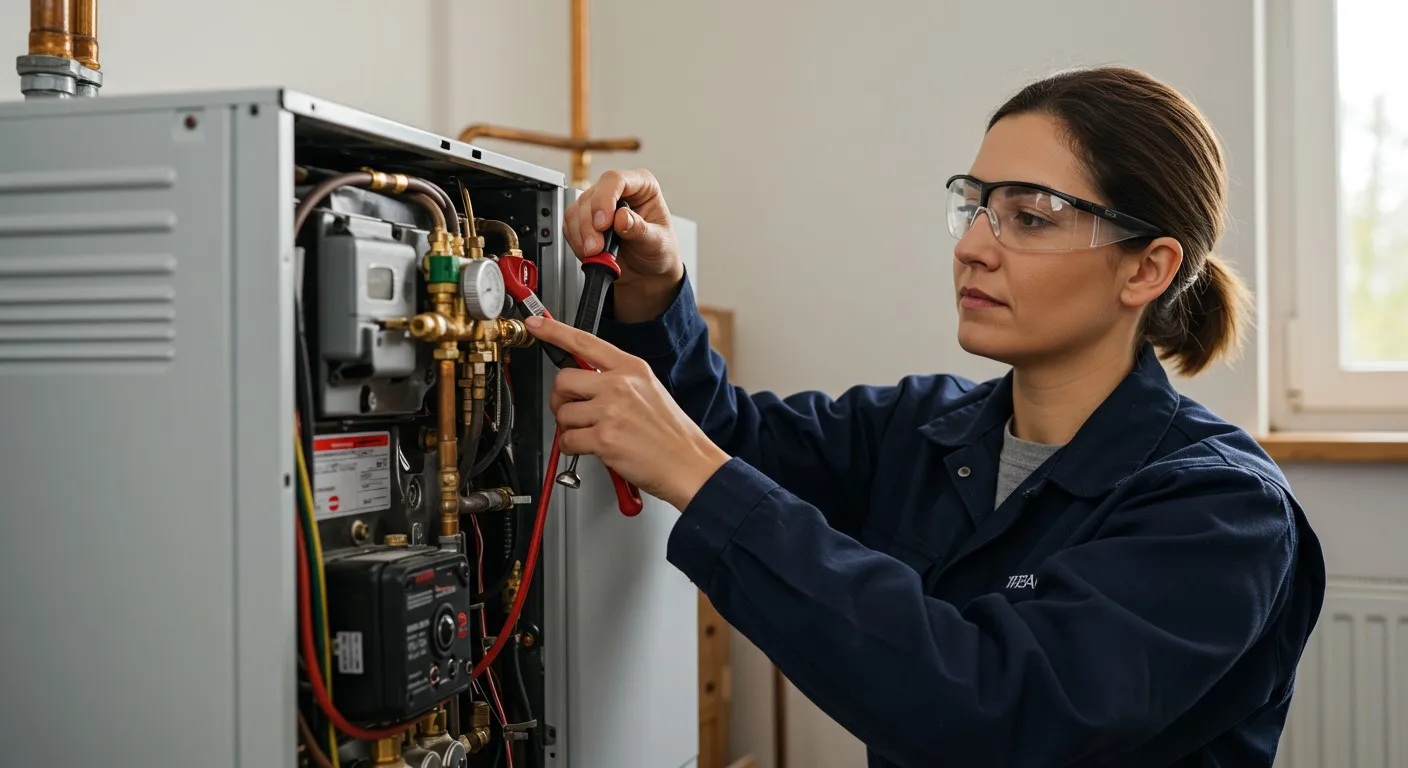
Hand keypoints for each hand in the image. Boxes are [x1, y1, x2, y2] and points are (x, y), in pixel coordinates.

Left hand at [524, 315, 729, 510]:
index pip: (585, 342)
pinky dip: (573, 449)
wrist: (689, 463)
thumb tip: (583, 381)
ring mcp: (611, 411)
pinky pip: (568, 441)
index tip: (536, 324)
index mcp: (632, 369)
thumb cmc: (671, 434)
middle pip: (563, 381)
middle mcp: (620, 385)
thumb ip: (617, 380)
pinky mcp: (604, 439)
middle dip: (561, 400)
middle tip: (574, 411)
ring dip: (570, 428)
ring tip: (593, 434)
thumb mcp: (649, 391)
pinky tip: (594, 449)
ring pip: (563, 414)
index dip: (554, 331)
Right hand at [566, 169, 683, 321]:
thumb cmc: (659, 251)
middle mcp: (619, 191)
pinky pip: (570, 225)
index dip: (605, 199)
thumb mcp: (657, 243)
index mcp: (642, 186)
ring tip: (595, 253)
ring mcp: (600, 205)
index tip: (603, 224)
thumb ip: (640, 230)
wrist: (649, 273)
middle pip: (592, 196)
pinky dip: (576, 241)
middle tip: (597, 248)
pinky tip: (589, 252)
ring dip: (582, 235)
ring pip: (577, 209)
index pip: (615, 179)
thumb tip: (621, 218)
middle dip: (590, 225)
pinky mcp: (587, 220)